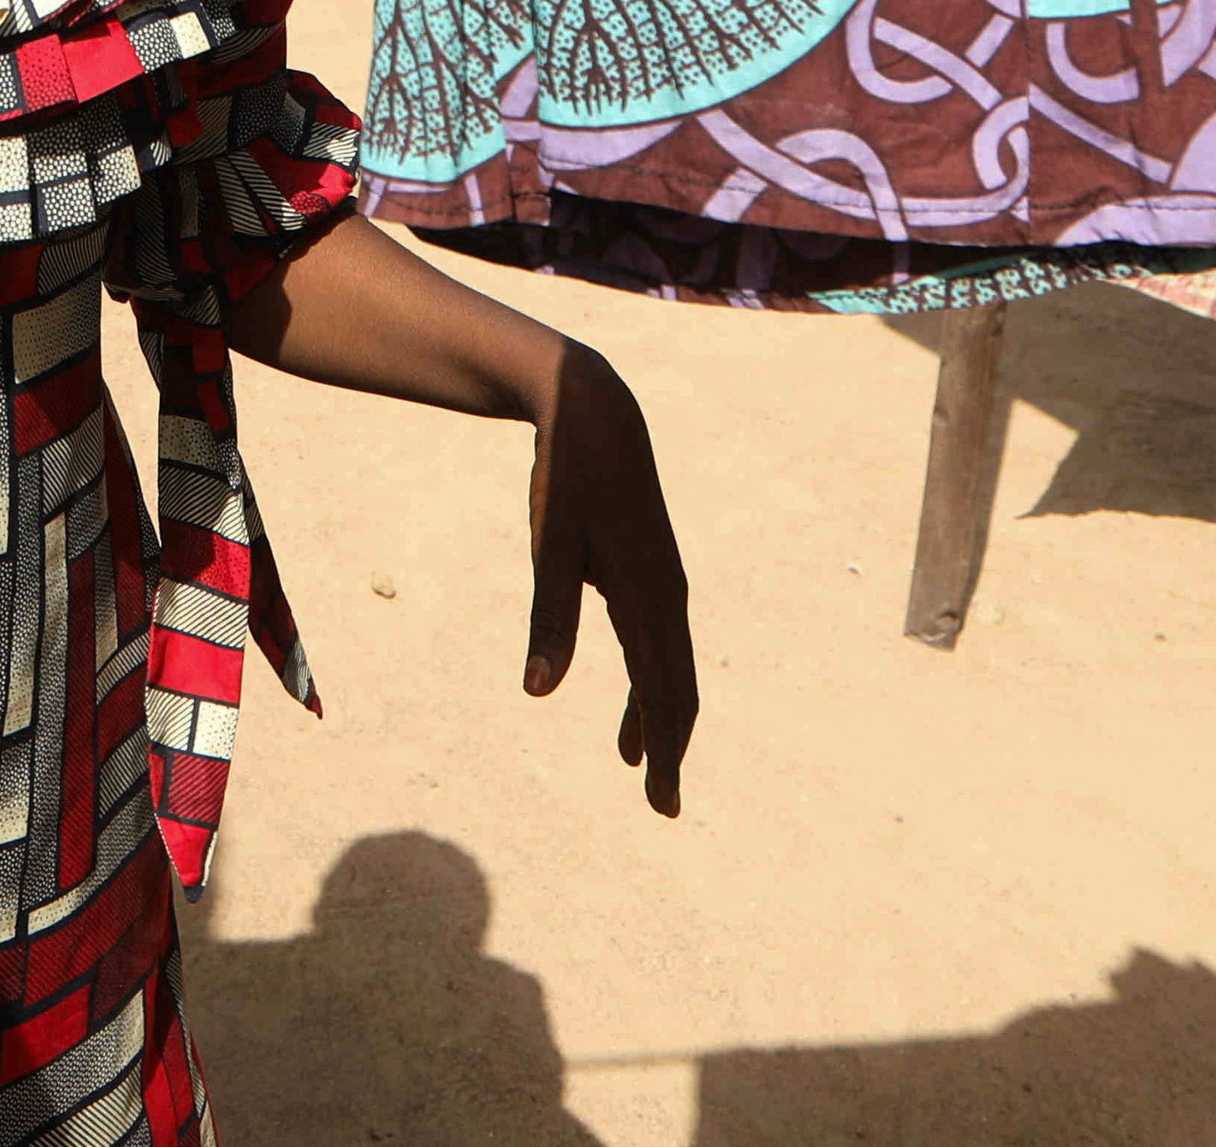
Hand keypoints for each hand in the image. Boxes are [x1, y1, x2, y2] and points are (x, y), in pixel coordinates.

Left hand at [523, 345, 697, 815]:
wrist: (595, 411)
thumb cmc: (569, 478)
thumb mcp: (550, 547)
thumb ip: (549, 619)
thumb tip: (537, 692)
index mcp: (648, 598)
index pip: (663, 694)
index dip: (663, 751)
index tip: (660, 800)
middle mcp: (668, 596)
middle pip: (678, 689)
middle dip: (670, 748)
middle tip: (661, 803)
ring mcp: (664, 582)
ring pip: (670, 666)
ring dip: (659, 716)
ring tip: (639, 762)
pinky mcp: (651, 570)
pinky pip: (659, 640)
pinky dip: (650, 679)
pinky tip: (632, 698)